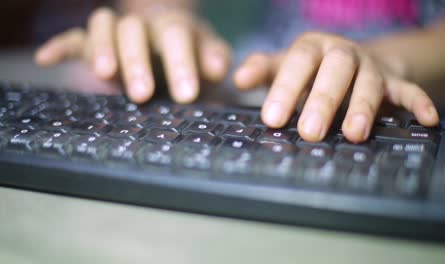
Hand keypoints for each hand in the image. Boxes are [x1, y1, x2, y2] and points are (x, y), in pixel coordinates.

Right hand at [35, 6, 230, 103]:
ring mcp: (118, 33)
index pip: (176, 36)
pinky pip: (74, 38)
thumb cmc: (193, 56)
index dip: (180, 64)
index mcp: (175, 28)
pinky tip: (47, 58)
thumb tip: (220, 68)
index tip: (186, 95)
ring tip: (103, 75)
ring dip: (103, 49)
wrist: (171, 46)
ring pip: (104, 27)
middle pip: (135, 31)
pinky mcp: (94, 44)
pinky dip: (60, 46)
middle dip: (138, 62)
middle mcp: (144, 26)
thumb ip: (215, 58)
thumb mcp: (209, 56)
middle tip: (143, 96)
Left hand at [234, 32, 439, 142]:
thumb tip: (238, 78)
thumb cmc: (311, 69)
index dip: (286, 88)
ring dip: (363, 106)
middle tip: (309, 132)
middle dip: (323, 100)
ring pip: (369, 82)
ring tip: (354, 133)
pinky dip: (419, 102)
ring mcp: (369, 67)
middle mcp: (342, 54)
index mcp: (312, 49)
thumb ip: (264, 70)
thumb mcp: (285, 66)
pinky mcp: (393, 81)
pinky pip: (409, 89)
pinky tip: (426, 120)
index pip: (298, 62)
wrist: (350, 62)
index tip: (272, 118)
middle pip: (335, 70)